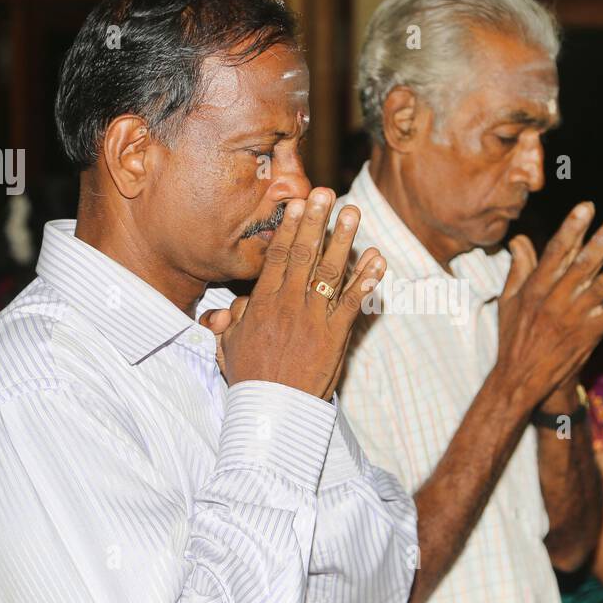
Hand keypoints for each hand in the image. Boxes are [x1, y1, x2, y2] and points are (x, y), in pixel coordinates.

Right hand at [204, 189, 384, 399]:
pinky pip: (354, 301)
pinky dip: (367, 279)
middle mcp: (289, 304)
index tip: (297, 203)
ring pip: (330, 271)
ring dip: (343, 240)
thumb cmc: (250, 379)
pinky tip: (377, 259)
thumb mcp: (229, 347)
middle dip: (316, 221)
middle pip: (304, 254)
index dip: (289, 228)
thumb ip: (230, 322)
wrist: (272, 410)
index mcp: (263, 303)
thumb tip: (226, 308)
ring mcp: (314, 317)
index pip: (277, 256)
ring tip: (353, 213)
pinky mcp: (336, 335)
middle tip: (325, 193)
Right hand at [495, 203, 602, 410]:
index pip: (555, 252)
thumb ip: (518, 268)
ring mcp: (571, 319)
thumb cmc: (512, 337)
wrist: (518, 379)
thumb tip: (519, 238)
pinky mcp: (585, 338)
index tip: (586, 207)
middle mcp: (554, 300)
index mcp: (535, 287)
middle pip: (581, 265)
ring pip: (600, 289)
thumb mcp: (508, 300)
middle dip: (601, 240)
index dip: (571, 228)